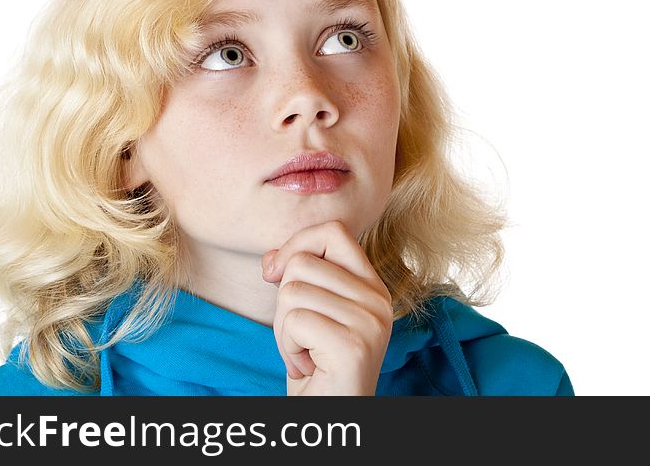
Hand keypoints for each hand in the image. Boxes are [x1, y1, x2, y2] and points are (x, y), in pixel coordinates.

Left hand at [261, 219, 393, 395]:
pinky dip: (287, 347)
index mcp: (372, 286)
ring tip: (306, 353)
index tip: (277, 274)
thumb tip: (271, 260)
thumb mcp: (309, 313)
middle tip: (301, 335)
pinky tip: (307, 366)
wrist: (330, 416)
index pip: (333, 232)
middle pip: (302, 262)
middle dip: (284, 301)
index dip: (297, 244)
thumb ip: (298, 278)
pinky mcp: (353, 345)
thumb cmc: (316, 367)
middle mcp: (378, 299)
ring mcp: (370, 321)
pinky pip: (295, 321)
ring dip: (284, 330)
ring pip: (292, 291)